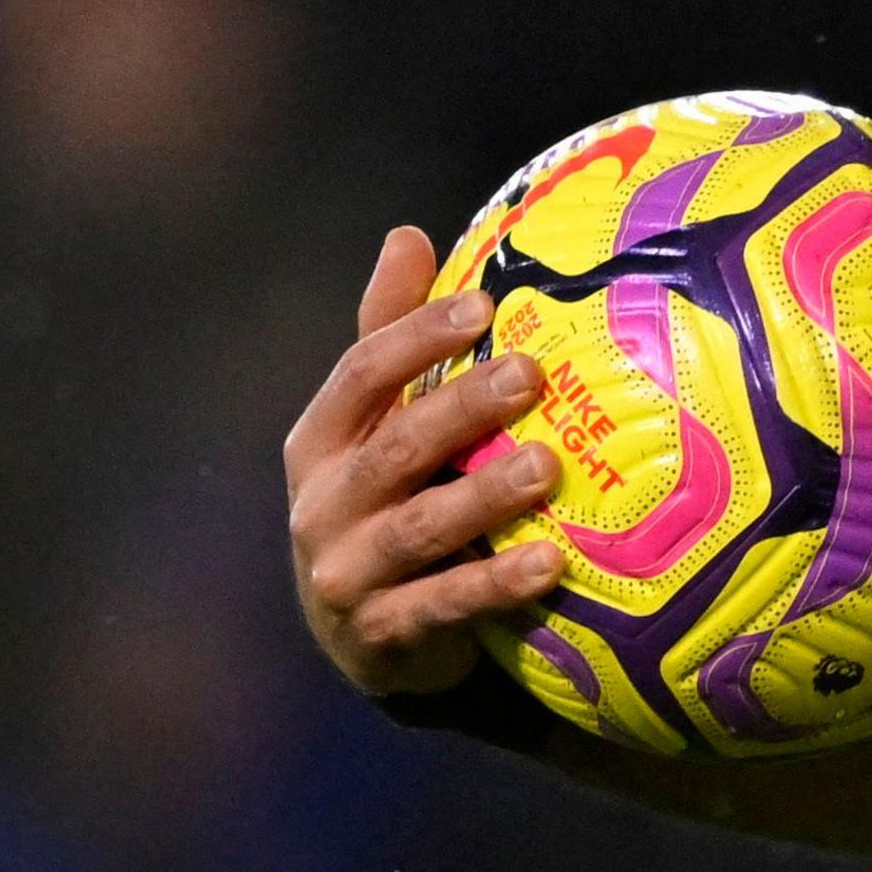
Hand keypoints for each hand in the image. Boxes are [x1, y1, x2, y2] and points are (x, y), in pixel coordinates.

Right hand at [283, 224, 564, 696]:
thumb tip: (407, 234)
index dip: (416, 334)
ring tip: (546, 466)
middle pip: (396, 445)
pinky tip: (550, 564)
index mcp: (320, 440)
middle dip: (462, 407)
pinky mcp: (383, 635)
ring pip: (420, 527)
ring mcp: (347, 573)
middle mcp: (323, 503)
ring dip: (484, 495)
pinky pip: (445, 606)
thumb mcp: (375, 424)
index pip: (360, 372)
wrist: (360, 637)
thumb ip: (389, 335)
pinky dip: (497, 585)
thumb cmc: (382, 502)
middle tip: (531, 375)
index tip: (483, 305)